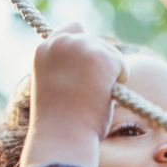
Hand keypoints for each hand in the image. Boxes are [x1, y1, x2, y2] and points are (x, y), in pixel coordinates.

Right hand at [29, 22, 126, 142]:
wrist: (62, 137)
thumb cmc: (59, 124)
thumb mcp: (55, 89)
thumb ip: (67, 70)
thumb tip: (91, 68)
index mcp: (45, 49)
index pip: (73, 29)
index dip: (85, 47)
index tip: (86, 68)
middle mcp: (62, 42)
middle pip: (96, 41)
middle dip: (100, 64)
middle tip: (90, 93)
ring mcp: (83, 47)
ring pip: (110, 53)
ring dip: (109, 74)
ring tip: (93, 99)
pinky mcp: (103, 57)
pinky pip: (122, 66)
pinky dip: (120, 82)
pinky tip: (104, 98)